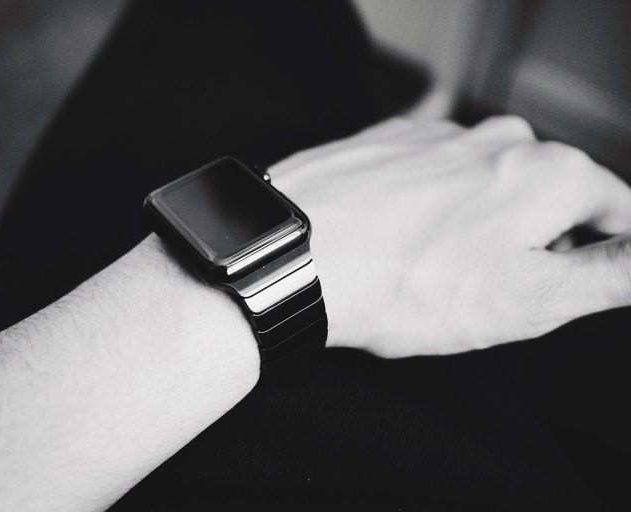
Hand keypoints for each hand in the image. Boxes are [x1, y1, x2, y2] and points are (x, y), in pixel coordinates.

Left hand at [271, 116, 630, 356]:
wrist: (299, 255)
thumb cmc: (405, 283)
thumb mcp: (531, 298)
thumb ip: (610, 273)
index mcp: (551, 174)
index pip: (617, 210)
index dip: (601, 254)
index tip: (571, 281)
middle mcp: (499, 139)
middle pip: (547, 196)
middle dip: (532, 242)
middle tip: (487, 290)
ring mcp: (439, 135)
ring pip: (486, 185)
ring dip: (475, 225)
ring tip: (434, 269)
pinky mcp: (389, 142)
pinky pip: (430, 177)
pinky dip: (426, 207)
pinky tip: (399, 240)